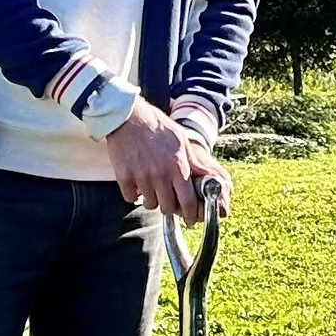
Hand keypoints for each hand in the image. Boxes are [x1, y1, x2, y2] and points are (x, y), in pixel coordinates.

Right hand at [101, 96, 221, 218]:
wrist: (128, 116)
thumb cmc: (158, 127)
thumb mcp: (182, 141)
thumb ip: (194, 163)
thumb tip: (211, 177)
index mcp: (178, 167)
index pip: (188, 202)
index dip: (191, 214)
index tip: (190, 219)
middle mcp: (161, 175)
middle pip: (168, 208)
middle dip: (170, 207)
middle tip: (169, 201)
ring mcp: (142, 177)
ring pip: (150, 204)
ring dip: (152, 200)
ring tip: (152, 187)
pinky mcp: (124, 177)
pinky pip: (130, 197)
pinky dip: (134, 193)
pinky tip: (137, 182)